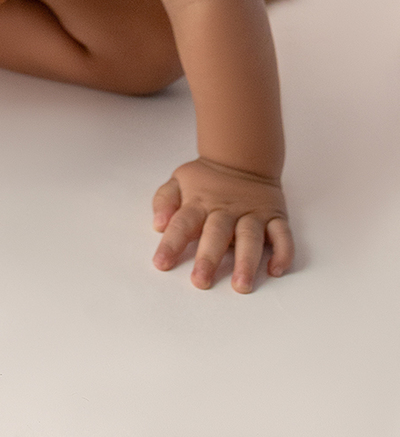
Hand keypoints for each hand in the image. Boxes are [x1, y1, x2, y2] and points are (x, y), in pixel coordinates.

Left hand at [152, 157, 293, 292]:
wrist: (242, 157)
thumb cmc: (207, 179)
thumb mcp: (179, 181)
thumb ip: (165, 201)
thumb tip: (158, 225)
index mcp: (199, 203)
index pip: (183, 223)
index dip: (171, 244)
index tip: (161, 264)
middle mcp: (226, 210)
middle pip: (216, 234)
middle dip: (208, 258)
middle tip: (200, 282)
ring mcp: (253, 213)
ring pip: (250, 237)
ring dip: (246, 261)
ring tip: (241, 285)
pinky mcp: (275, 216)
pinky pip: (283, 235)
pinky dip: (283, 252)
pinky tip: (276, 270)